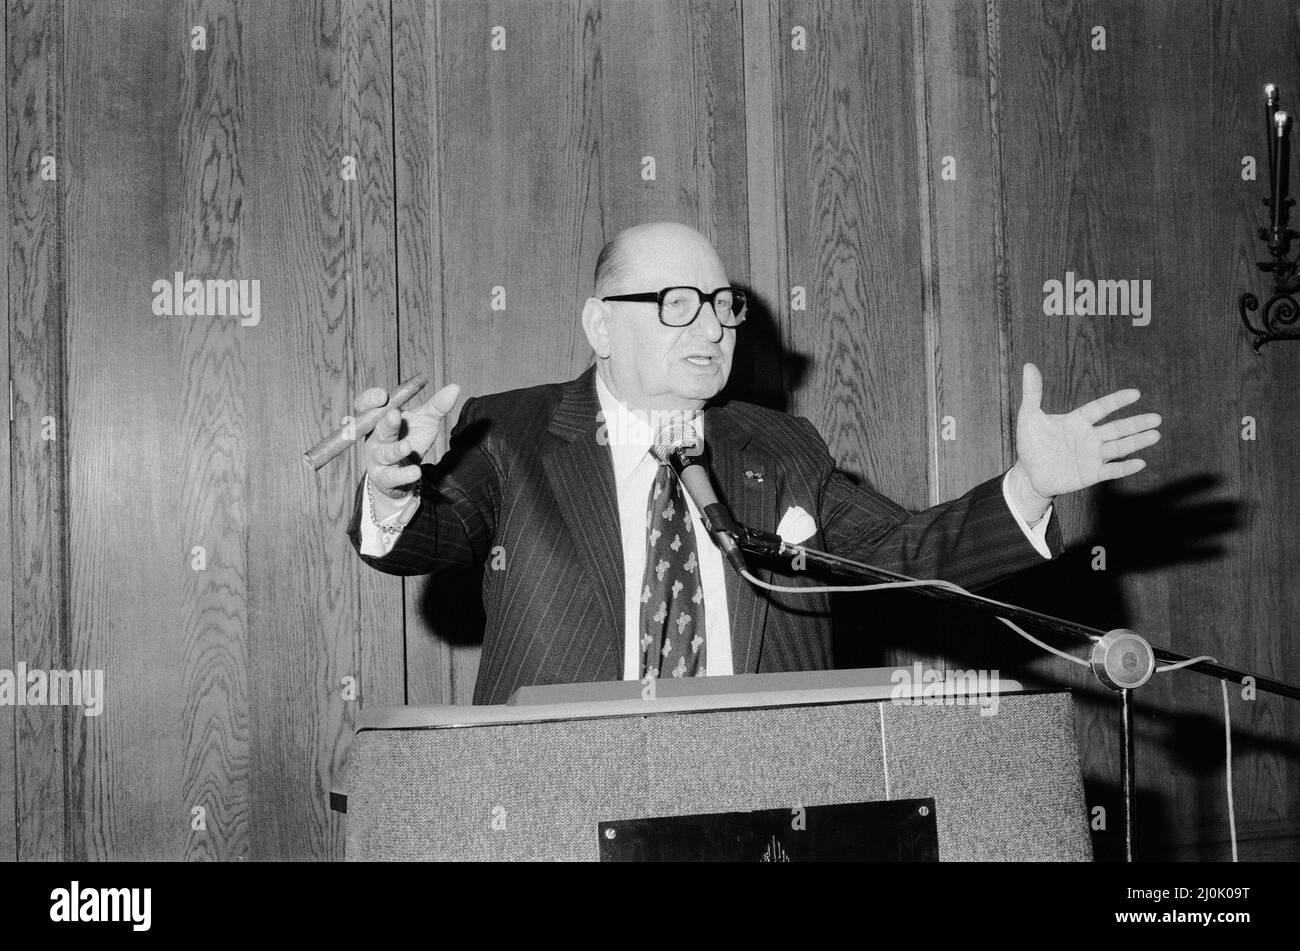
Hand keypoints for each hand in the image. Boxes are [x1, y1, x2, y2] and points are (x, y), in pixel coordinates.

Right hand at [355, 382, 460, 499]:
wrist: (405, 472)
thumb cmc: (410, 438)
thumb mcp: (424, 421)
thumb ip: (436, 405)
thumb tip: (455, 388)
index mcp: (378, 419)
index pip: (365, 406)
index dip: (370, 400)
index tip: (383, 395)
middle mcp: (373, 438)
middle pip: (376, 429)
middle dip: (385, 423)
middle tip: (394, 415)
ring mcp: (376, 459)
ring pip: (383, 454)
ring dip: (395, 450)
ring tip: (407, 447)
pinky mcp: (384, 479)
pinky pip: (391, 477)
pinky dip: (403, 475)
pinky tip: (416, 472)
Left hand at [1014, 363, 1160, 501]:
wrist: (1029, 474)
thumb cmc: (1031, 444)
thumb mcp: (1029, 417)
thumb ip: (1032, 393)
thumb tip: (1028, 366)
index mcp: (1078, 421)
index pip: (1100, 408)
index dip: (1116, 401)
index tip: (1135, 393)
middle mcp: (1089, 437)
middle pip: (1117, 429)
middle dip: (1136, 423)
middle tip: (1157, 418)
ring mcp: (1092, 456)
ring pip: (1119, 447)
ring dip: (1137, 441)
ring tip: (1156, 434)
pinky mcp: (1091, 475)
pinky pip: (1111, 470)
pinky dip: (1125, 467)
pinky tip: (1140, 462)